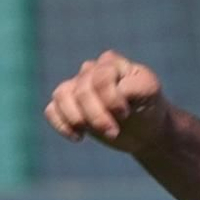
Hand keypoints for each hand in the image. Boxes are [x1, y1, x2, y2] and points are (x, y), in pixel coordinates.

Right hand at [44, 50, 171, 155]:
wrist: (145, 127)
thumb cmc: (148, 105)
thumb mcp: (149, 92)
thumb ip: (132, 86)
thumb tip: (113, 90)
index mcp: (111, 62)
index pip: (100, 77)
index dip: (110, 98)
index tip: (125, 114)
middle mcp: (90, 70)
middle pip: (82, 90)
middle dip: (96, 115)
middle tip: (113, 132)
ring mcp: (77, 87)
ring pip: (61, 96)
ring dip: (77, 119)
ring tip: (94, 133)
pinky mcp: (67, 105)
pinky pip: (51, 110)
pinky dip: (61, 124)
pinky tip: (79, 137)